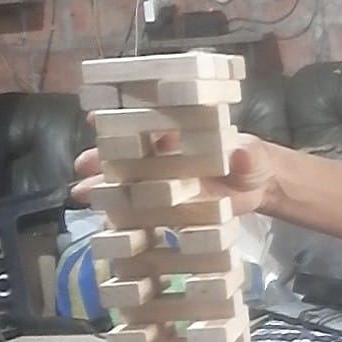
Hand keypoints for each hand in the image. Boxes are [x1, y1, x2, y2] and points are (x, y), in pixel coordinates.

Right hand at [71, 131, 273, 217]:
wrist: (259, 187)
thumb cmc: (250, 159)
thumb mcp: (251, 154)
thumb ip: (245, 154)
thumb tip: (241, 153)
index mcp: (181, 132)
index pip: (148, 122)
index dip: (123, 119)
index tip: (97, 118)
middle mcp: (165, 156)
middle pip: (129, 154)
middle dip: (103, 158)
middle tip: (82, 164)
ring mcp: (164, 182)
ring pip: (128, 183)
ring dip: (105, 188)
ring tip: (82, 194)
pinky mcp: (168, 208)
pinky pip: (141, 211)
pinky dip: (124, 217)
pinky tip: (107, 223)